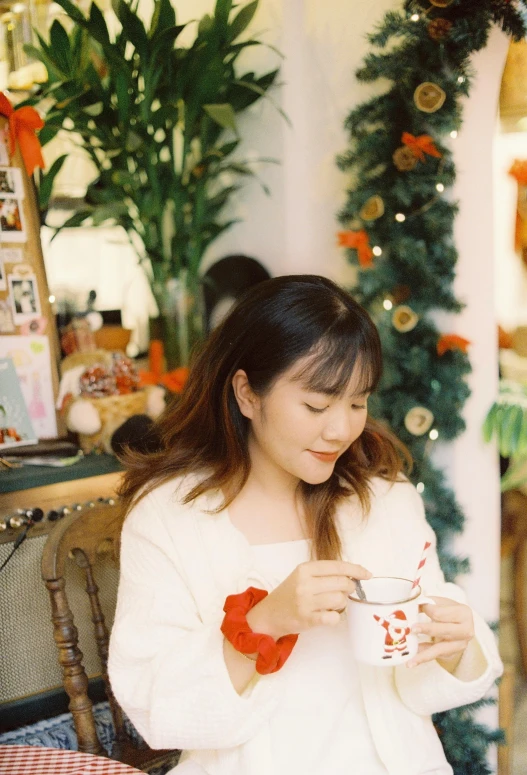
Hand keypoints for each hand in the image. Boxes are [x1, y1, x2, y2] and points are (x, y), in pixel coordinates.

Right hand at [247, 560, 371, 638]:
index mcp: (305, 569)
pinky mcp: (306, 619)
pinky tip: (329, 615)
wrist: (269, 614)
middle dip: (350, 588)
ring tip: (332, 604)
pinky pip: (333, 617)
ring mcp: (305, 601)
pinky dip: (335, 617)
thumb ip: (324, 574)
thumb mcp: (302, 576)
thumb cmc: (290, 594)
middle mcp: (305, 583)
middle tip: (345, 592)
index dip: (356, 570)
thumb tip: (354, 575)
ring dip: (342, 603)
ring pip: (340, 599)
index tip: (367, 575)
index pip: (337, 566)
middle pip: (342, 582)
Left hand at [407, 595, 474, 669]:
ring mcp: (460, 645)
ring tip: (410, 661)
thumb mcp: (441, 603)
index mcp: (464, 613)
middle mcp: (466, 630)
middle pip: (444, 630)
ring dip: (424, 654)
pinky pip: (435, 656)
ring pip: (440, 649)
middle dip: (428, 629)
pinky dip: (423, 656)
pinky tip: (412, 660)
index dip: (427, 610)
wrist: (461, 624)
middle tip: (412, 629)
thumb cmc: (449, 611)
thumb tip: (412, 606)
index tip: (418, 606)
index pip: (441, 613)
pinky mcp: (452, 654)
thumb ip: (428, 603)